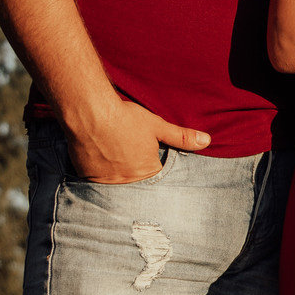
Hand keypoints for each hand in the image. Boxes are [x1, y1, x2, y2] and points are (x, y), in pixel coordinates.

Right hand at [66, 96, 208, 183]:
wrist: (89, 113)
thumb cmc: (125, 117)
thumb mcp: (157, 126)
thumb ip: (182, 137)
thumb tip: (207, 141)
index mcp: (147, 171)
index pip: (153, 174)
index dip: (148, 160)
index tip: (140, 150)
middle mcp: (127, 180)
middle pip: (132, 177)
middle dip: (130, 165)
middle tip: (123, 147)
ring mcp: (105, 180)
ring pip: (113, 178)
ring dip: (113, 168)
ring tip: (110, 149)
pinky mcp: (87, 175)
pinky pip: (94, 178)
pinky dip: (96, 168)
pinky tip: (96, 153)